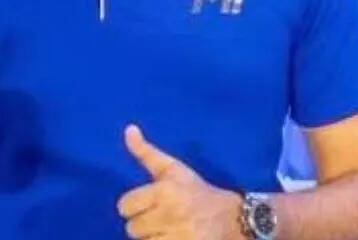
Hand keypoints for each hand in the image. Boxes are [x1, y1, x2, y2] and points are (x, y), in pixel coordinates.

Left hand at [117, 124, 243, 239]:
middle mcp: (170, 215)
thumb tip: (128, 128)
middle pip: (132, 229)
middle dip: (145, 224)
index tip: (150, 204)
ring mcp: (178, 237)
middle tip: (163, 218)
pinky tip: (174, 238)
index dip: (134, 206)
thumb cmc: (197, 190)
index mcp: (164, 191)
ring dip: (154, 238)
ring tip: (170, 230)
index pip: (124, 206)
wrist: (233, 219)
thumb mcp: (173, 168)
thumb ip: (145, 152)